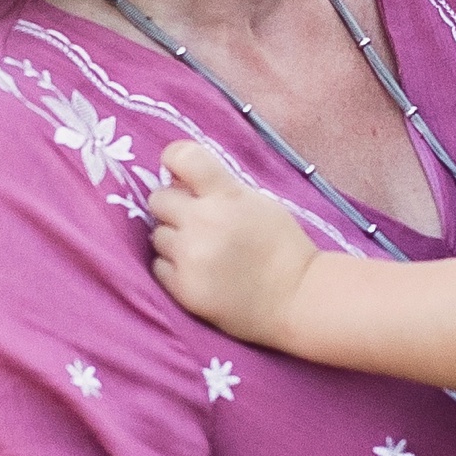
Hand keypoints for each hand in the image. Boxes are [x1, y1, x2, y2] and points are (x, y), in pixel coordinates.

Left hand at [149, 142, 316, 345]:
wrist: (298, 298)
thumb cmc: (284, 248)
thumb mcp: (261, 203)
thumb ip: (222, 189)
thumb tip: (182, 180)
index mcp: (227, 195)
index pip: (183, 157)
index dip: (174, 160)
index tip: (177, 172)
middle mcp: (203, 222)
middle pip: (159, 199)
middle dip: (174, 207)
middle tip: (195, 221)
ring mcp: (190, 256)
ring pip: (158, 235)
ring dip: (174, 239)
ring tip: (201, 251)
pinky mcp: (182, 287)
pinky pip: (159, 265)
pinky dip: (174, 267)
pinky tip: (198, 271)